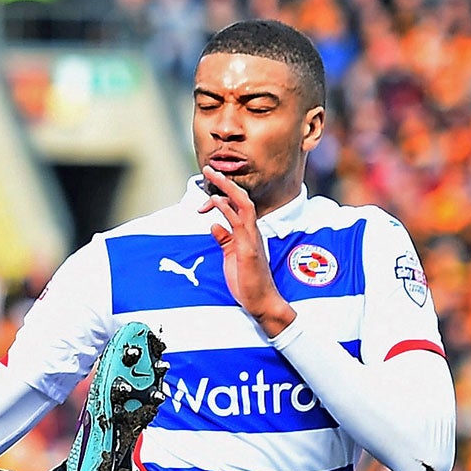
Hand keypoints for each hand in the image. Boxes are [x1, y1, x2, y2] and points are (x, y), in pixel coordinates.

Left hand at [201, 167, 296, 336]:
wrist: (261, 301)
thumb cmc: (248, 281)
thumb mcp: (232, 256)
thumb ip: (225, 240)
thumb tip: (214, 225)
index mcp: (248, 232)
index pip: (239, 204)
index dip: (226, 190)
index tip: (212, 178)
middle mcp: (252, 231)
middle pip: (242, 198)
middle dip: (225, 182)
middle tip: (209, 168)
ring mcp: (252, 239)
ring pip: (243, 205)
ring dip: (227, 189)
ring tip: (212, 176)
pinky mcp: (249, 249)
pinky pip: (239, 224)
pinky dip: (228, 210)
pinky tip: (217, 201)